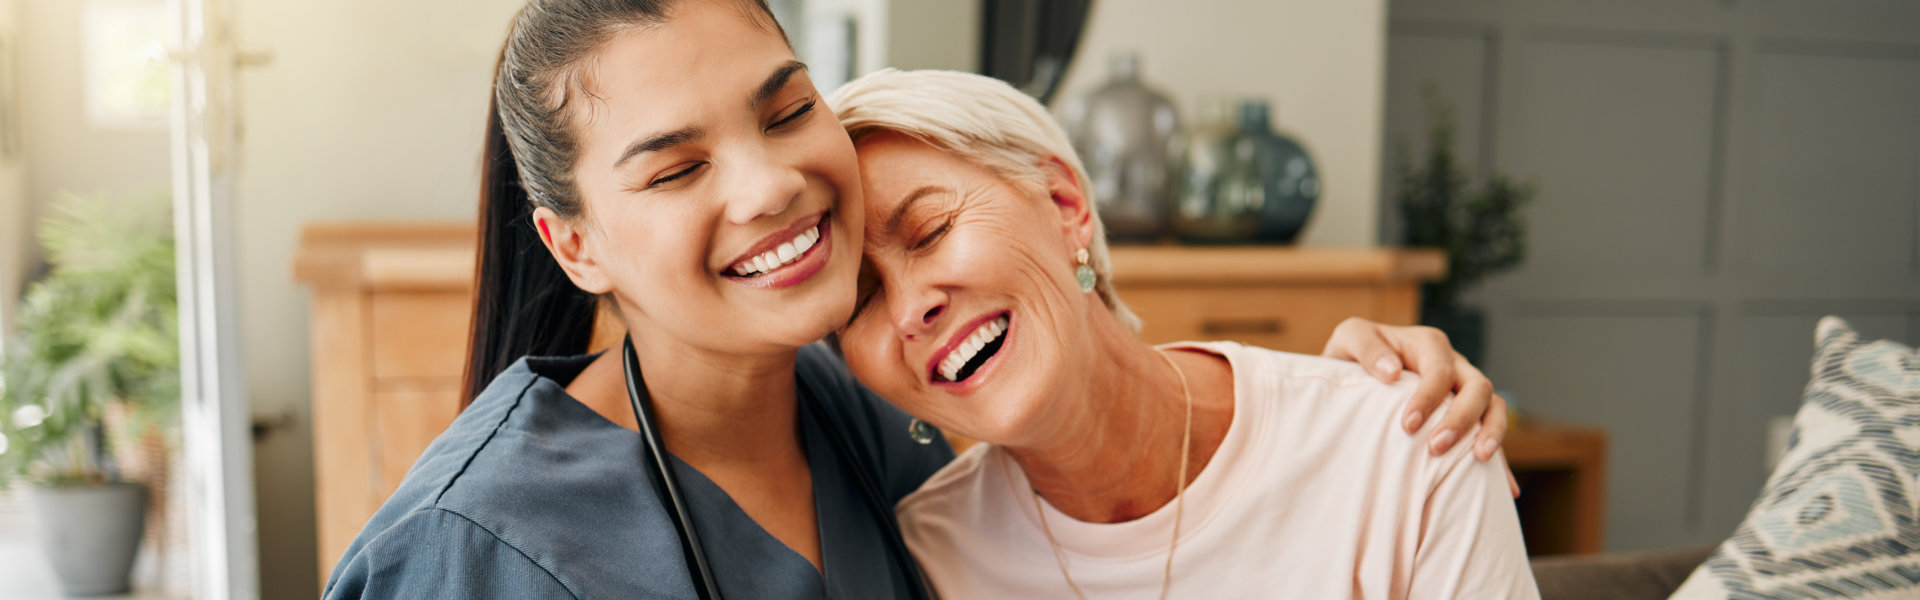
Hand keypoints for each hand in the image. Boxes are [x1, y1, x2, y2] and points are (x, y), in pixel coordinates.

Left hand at [1322, 318, 1517, 496]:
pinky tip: (1506, 488)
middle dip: (1461, 418)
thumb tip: (1391, 371)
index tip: (1407, 426)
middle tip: (1435, 448)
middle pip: (1477, 386)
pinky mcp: (1468, 416)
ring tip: (1479, 459)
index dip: (1428, 397)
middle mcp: (1455, 365)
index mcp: (1428, 345)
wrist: (1355, 374)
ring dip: (1491, 432)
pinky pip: (1491, 434)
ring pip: (1494, 406)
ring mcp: (1465, 390)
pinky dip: (1502, 461)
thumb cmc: (1352, 355)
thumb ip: (1366, 348)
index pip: (1439, 369)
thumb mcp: (1350, 338)